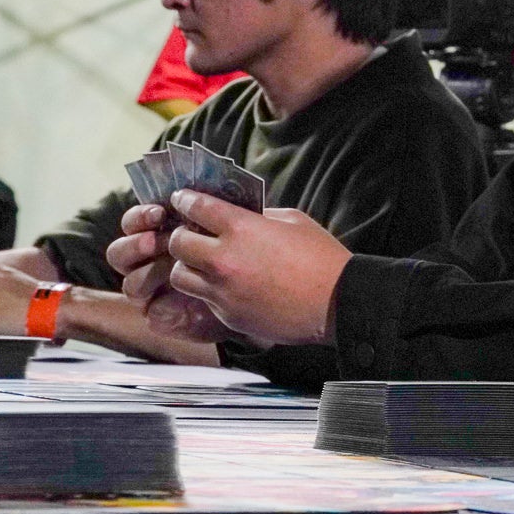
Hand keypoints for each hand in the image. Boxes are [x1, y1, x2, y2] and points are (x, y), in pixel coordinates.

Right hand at [109, 202, 236, 344]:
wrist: (264, 293)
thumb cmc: (247, 255)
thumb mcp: (237, 227)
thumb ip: (216, 211)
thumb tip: (204, 196)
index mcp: (162, 234)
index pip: (136, 222)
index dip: (141, 215)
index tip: (160, 211)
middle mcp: (151, 262)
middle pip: (119, 252)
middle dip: (135, 244)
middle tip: (155, 240)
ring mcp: (154, 292)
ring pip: (131, 283)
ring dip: (149, 273)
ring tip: (173, 266)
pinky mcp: (164, 317)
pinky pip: (153, 312)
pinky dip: (165, 304)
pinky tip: (184, 298)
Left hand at [161, 191, 350, 345]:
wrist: (336, 302)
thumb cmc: (322, 258)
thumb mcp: (294, 221)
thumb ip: (261, 216)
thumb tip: (241, 216)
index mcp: (243, 228)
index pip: (197, 207)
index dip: (185, 200)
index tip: (182, 199)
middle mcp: (225, 258)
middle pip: (177, 242)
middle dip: (181, 235)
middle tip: (192, 234)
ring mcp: (222, 289)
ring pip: (179, 275)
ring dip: (187, 266)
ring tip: (202, 264)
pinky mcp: (226, 315)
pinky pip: (202, 298)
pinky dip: (208, 289)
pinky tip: (226, 285)